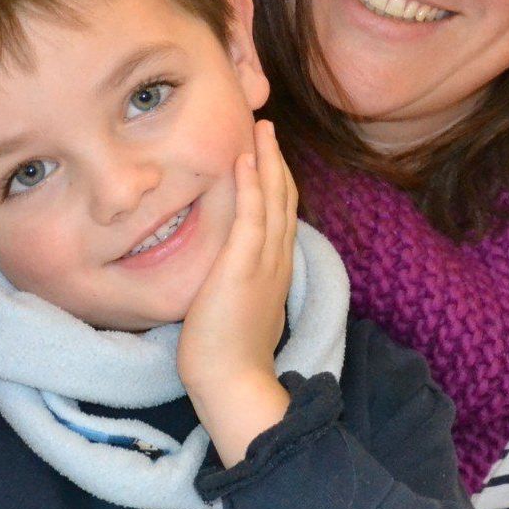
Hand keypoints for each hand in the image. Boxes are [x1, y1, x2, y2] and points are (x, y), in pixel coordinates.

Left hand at [178, 120, 295, 465]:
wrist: (233, 382)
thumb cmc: (230, 357)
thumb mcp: (239, 311)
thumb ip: (239, 285)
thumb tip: (225, 273)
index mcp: (276, 269)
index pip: (280, 215)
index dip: (275, 181)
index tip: (265, 155)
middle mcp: (277, 260)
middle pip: (284, 198)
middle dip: (275, 160)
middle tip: (266, 126)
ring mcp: (264, 262)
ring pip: (273, 198)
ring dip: (267, 159)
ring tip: (260, 127)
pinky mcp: (244, 267)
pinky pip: (252, 215)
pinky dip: (252, 184)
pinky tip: (244, 158)